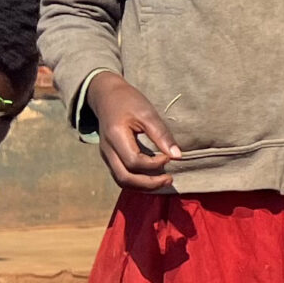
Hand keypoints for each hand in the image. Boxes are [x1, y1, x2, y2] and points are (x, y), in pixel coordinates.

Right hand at [86, 74, 180, 191]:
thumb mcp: (147, 113)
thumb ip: (161, 134)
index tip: (169, 157)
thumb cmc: (128, 101)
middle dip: (149, 184)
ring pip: (121, 180)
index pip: (134, 161)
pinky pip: (121, 175)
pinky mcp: (110, 157)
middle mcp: (107, 149)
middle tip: (170, 179)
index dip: (154, 164)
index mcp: (115, 136)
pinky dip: (137, 181)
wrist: (106, 96)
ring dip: (143, 186)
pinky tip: (153, 177)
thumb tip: (177, 156)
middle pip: (124, 178)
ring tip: (164, 181)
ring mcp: (106, 155)